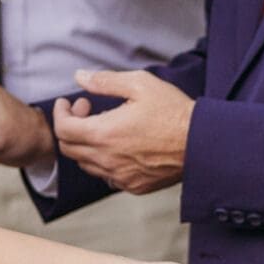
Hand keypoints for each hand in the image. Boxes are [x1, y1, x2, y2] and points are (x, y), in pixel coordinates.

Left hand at [52, 70, 192, 193]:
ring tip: (104, 127)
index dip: (61, 113)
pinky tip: (121, 147)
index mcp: (104, 133)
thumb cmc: (174, 112)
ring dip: (86, 145)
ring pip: (86, 164)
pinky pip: (107, 177)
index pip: (63, 129)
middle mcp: (107, 160)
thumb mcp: (140, 84)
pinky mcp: (134, 186)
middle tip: (87, 111)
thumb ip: (105, 81)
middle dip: (70, 127)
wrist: (203, 143)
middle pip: (69, 149)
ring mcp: (120, 176)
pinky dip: (105, 162)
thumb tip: (80, 77)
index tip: (68, 103)